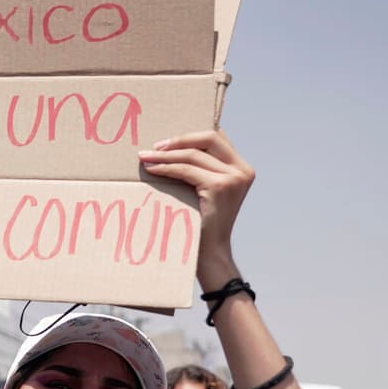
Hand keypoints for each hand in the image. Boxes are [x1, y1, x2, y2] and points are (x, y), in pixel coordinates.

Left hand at [137, 129, 253, 275]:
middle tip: (154, 147)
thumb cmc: (202, 222)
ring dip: (165, 154)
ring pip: (193, 154)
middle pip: (208, 138)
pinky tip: (152, 169)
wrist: (209, 253)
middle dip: (178, 140)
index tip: (166, 141)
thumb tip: (172, 146)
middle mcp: (242, 170)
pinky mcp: (220, 187)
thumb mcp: (206, 189)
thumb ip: (202, 168)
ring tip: (145, 158)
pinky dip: (166, 168)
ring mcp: (234, 178)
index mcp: (242, 167)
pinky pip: (186, 170)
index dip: (190, 134)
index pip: (216, 137)